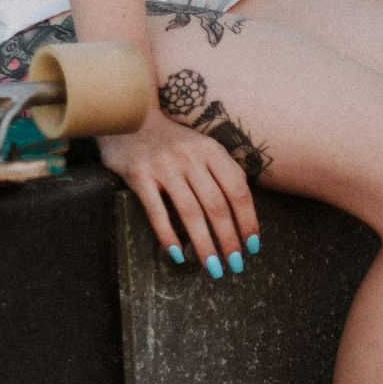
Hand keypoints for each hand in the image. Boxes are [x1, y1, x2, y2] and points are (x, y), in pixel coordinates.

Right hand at [99, 107, 260, 278]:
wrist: (130, 117)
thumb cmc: (172, 140)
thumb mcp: (203, 146)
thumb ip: (222, 170)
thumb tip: (244, 209)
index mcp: (211, 151)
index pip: (238, 190)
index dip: (248, 219)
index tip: (253, 245)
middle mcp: (190, 158)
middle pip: (216, 205)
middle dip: (229, 239)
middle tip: (235, 264)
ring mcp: (164, 166)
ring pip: (190, 212)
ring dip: (204, 244)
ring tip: (213, 267)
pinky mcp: (139, 176)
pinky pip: (157, 212)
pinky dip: (169, 236)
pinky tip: (178, 255)